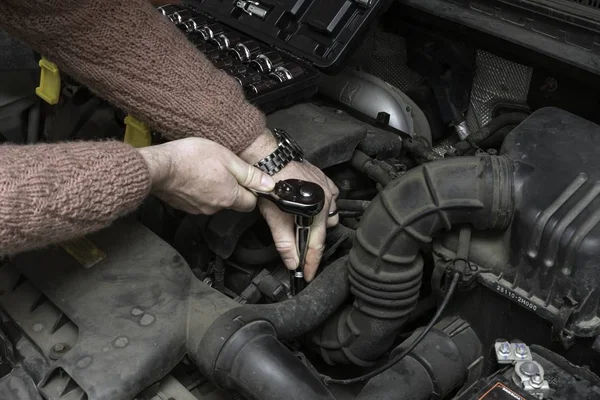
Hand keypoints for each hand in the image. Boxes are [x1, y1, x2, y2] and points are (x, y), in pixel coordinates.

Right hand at [138, 138, 274, 214]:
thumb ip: (249, 174)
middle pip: (234, 202)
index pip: (251, 202)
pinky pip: (200, 200)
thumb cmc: (191, 158)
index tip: (246, 178)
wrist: (159, 167)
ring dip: (216, 188)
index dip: (252, 190)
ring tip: (207, 169)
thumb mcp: (228, 159)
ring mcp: (199, 209)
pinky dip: (200, 190)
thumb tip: (269, 185)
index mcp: (230, 197)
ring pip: (217, 201)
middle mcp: (216, 207)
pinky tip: (194, 176)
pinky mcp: (186, 206)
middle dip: (233, 188)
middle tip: (224, 168)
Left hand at [240, 130, 338, 281]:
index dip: (312, 263)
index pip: (317, 244)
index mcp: (317, 212)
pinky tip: (313, 207)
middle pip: (325, 231)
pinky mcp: (324, 179)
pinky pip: (331, 196)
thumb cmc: (271, 184)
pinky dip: (324, 204)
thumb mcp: (275, 218)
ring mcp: (327, 188)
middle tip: (304, 253)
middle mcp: (327, 200)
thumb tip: (292, 262)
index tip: (309, 274)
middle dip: (314, 242)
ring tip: (306, 227)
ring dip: (320, 222)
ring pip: (331, 214)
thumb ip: (284, 243)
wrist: (269, 159)